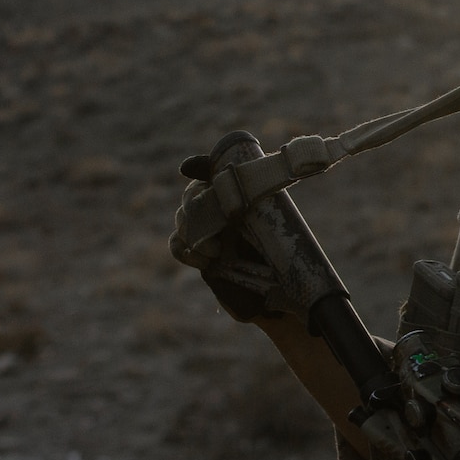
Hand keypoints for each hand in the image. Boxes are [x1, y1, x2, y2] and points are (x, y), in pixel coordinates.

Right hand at [168, 178, 272, 320]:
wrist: (275, 293)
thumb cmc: (283, 257)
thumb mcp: (280, 230)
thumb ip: (271, 211)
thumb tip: (281, 184)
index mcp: (240, 194)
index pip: (215, 170)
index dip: (201, 166)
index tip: (188, 168)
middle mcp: (220, 207)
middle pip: (193, 193)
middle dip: (198, 205)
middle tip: (219, 223)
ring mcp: (205, 229)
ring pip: (182, 216)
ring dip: (192, 230)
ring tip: (216, 252)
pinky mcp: (195, 252)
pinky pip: (176, 243)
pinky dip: (184, 250)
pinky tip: (203, 261)